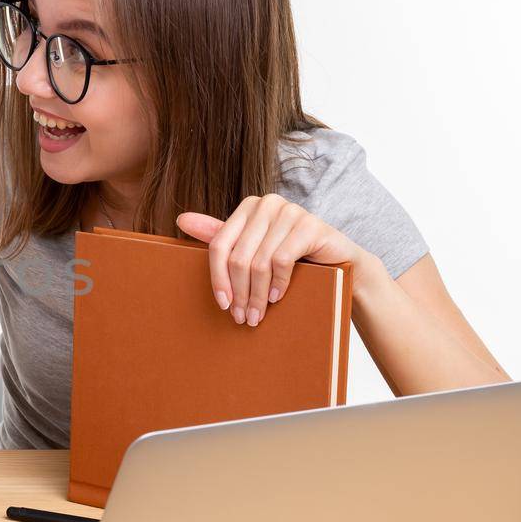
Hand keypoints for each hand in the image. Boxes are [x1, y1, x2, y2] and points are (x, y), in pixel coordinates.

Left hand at [176, 195, 367, 325]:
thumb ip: (221, 235)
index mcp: (249, 206)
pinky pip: (282, 260)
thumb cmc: (292, 258)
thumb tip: (181, 219)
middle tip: (241, 317)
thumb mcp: (253, 248)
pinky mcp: (309, 225)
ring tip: (256, 316)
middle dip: (238, 292)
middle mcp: (267, 203)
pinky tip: (276, 298)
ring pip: (259, 262)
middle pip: (238, 256)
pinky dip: (278, 285)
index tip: (223, 305)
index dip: (217, 278)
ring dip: (256, 295)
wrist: (339, 263)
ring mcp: (290, 211)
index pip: (219, 245)